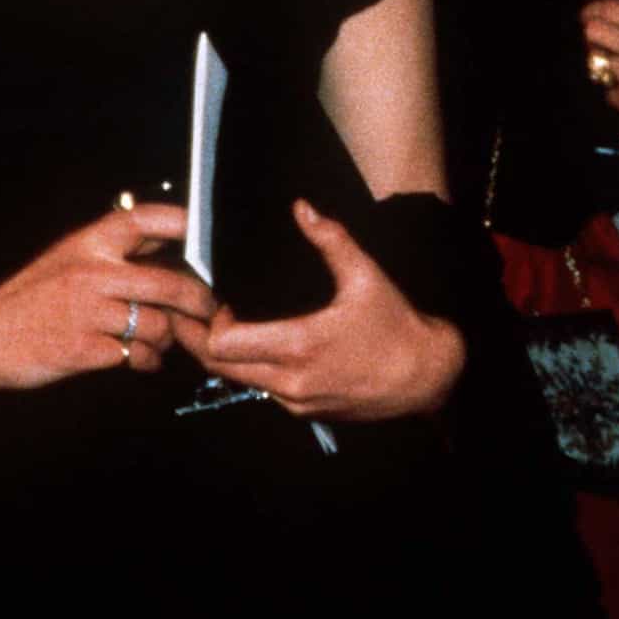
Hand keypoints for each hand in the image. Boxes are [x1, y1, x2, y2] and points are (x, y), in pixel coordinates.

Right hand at [0, 202, 216, 392]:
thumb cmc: (31, 297)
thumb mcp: (70, 259)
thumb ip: (117, 251)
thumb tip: (173, 239)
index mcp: (89, 245)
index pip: (144, 220)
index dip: (180, 223)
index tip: (201, 236)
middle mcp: (92, 273)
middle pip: (169, 283)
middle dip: (198, 300)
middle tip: (208, 309)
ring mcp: (88, 313)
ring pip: (157, 325)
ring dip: (168, 338)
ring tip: (161, 341)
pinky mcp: (83, 349)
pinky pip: (136, 354)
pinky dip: (146, 360)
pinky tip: (142, 360)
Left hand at [183, 199, 464, 421]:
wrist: (425, 377)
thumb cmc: (396, 326)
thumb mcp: (367, 277)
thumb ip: (331, 240)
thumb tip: (302, 208)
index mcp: (299, 345)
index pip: (222, 344)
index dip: (209, 321)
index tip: (220, 300)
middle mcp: (290, 380)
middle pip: (216, 367)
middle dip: (198, 340)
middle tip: (193, 314)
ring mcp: (294, 401)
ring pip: (237, 381)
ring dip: (224, 357)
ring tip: (222, 328)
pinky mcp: (303, 411)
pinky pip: (262, 391)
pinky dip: (251, 371)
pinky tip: (259, 349)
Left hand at [578, 0, 618, 146]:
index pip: (611, 8)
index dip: (596, 9)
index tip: (591, 14)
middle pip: (593, 30)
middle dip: (593, 37)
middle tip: (600, 44)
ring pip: (595, 61)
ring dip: (602, 66)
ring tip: (616, 72)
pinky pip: (608, 93)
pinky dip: (616, 95)